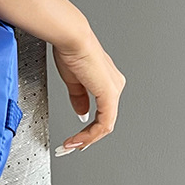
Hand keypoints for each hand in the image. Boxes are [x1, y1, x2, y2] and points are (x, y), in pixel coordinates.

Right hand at [51, 29, 125, 155]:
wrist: (72, 38)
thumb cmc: (70, 50)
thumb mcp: (72, 80)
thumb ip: (79, 98)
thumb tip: (82, 113)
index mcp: (106, 80)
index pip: (101, 111)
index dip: (88, 128)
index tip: (74, 138)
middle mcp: (114, 85)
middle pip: (104, 121)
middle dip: (86, 137)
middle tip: (70, 146)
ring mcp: (114, 91)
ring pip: (105, 124)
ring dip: (87, 138)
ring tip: (71, 145)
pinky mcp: (109, 95)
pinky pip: (104, 123)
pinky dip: (90, 134)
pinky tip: (78, 139)